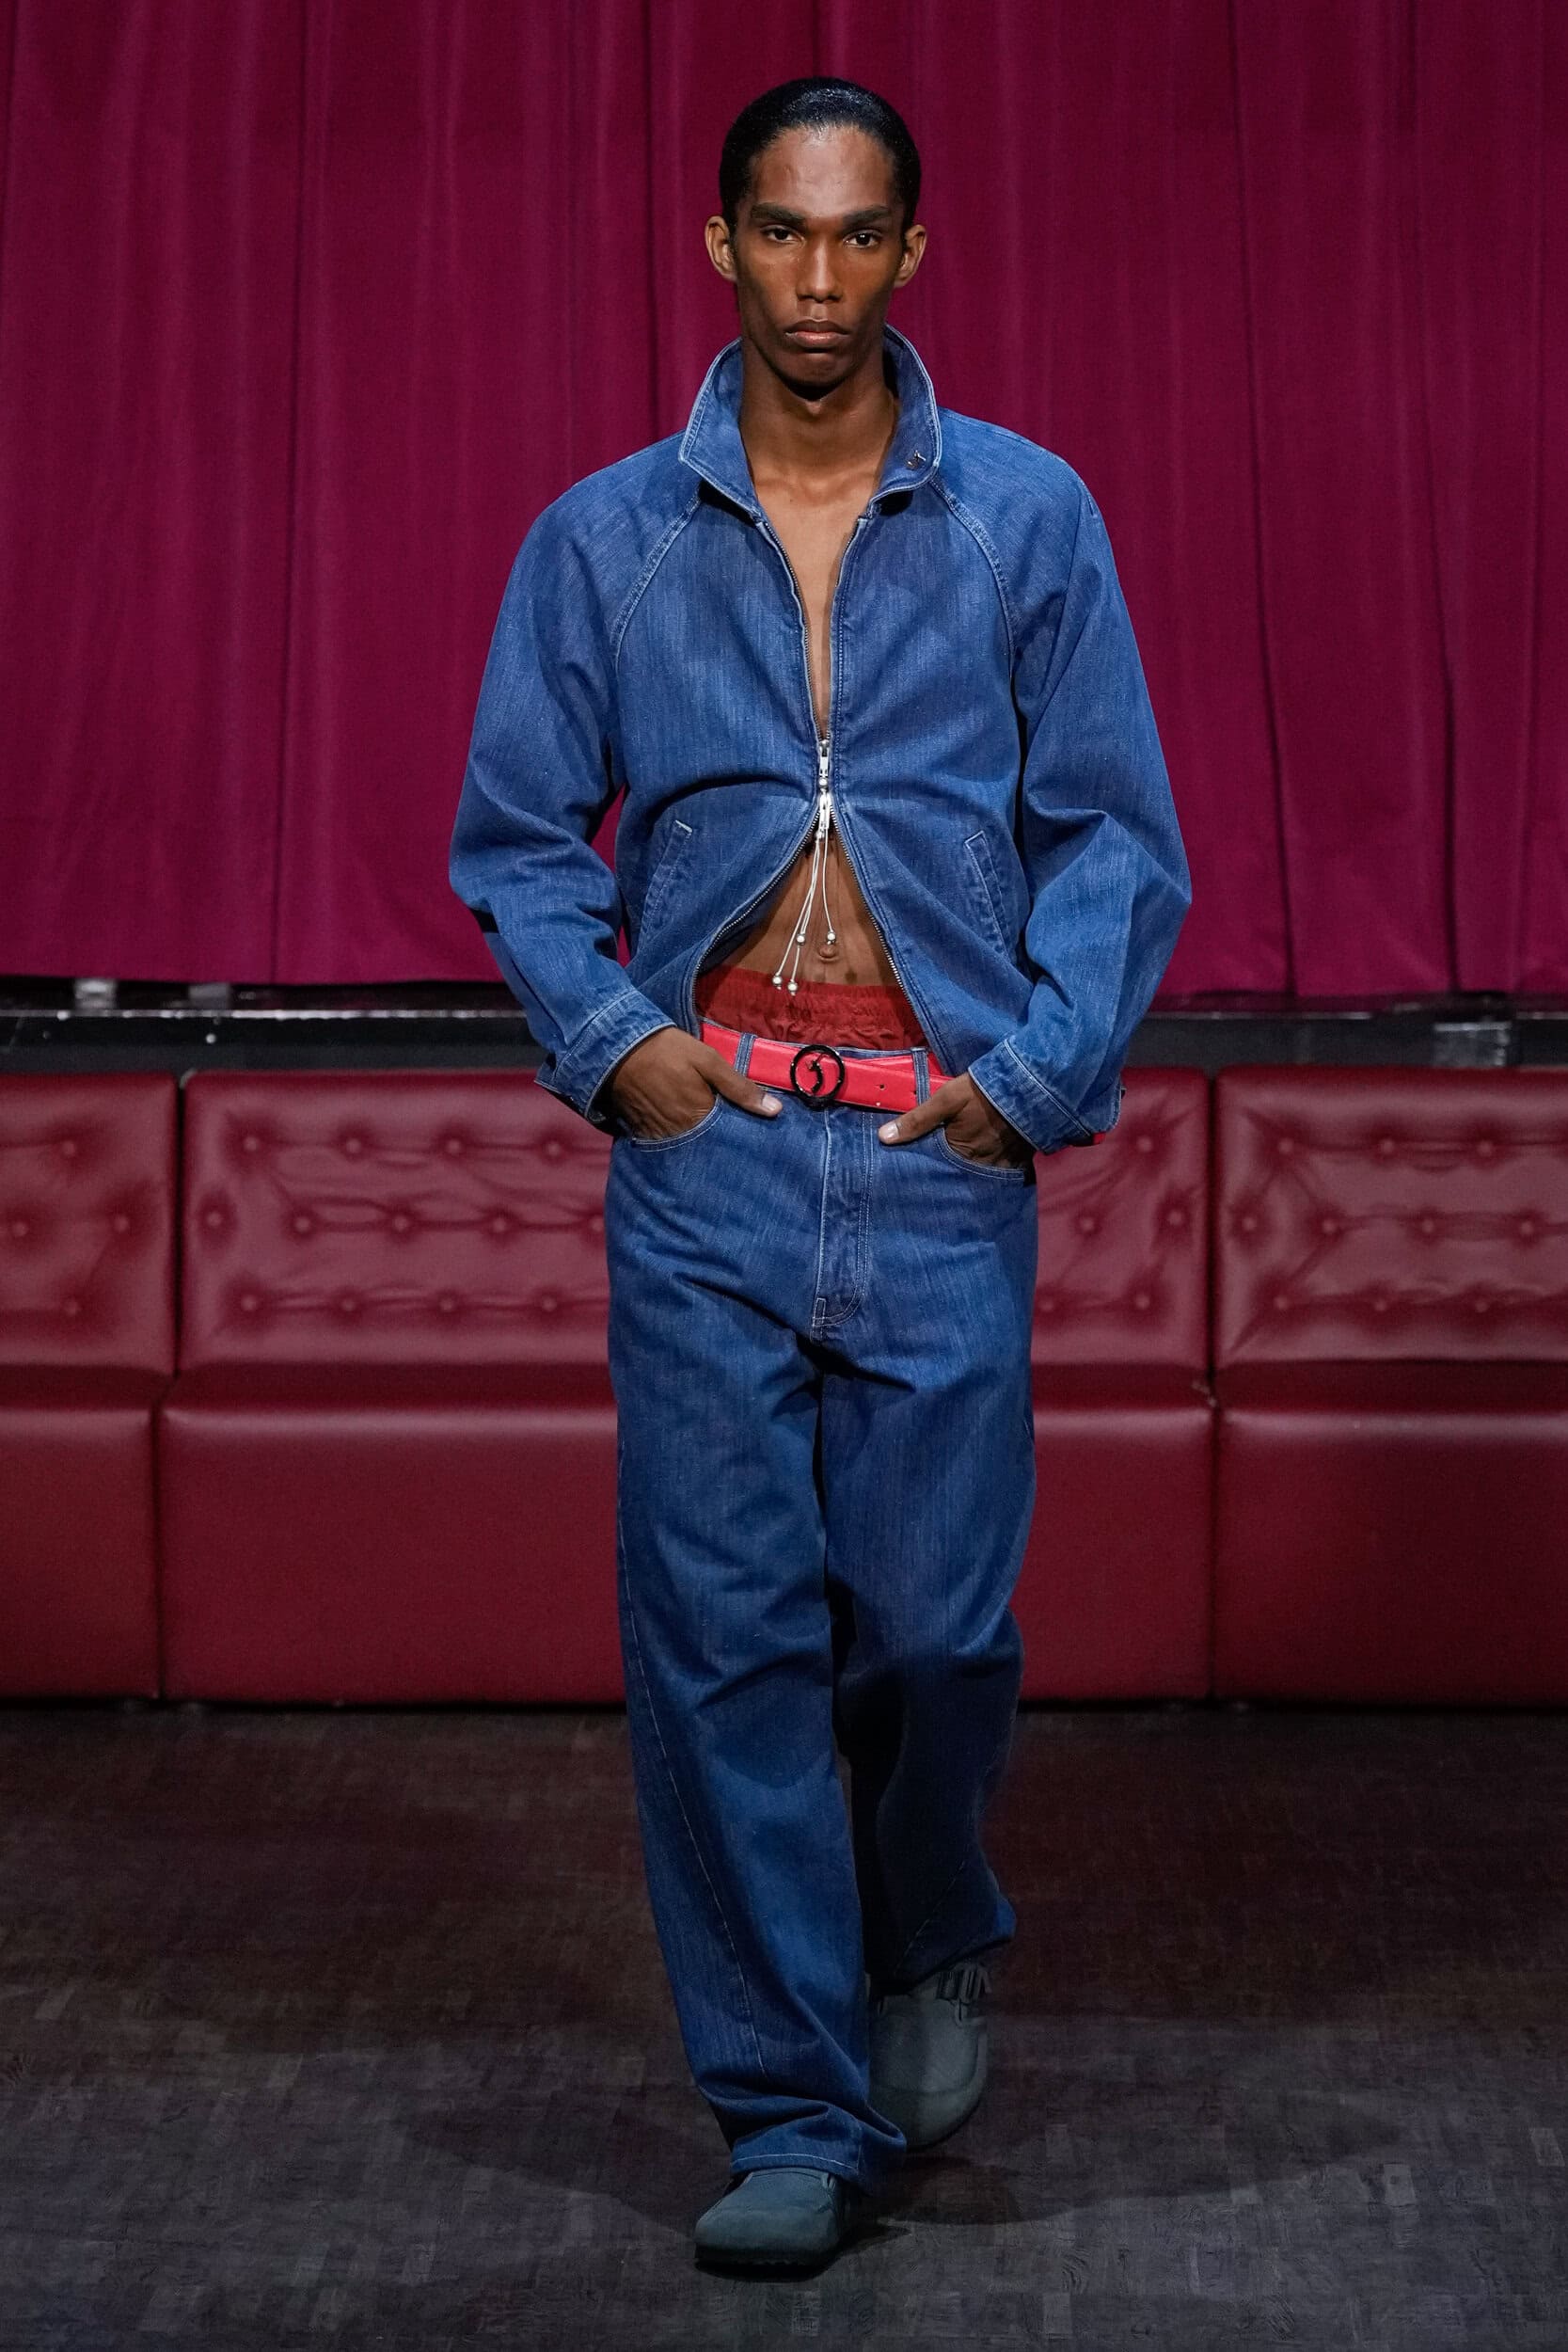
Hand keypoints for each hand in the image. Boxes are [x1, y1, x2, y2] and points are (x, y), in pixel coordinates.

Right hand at [608, 1026, 781, 1140]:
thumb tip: (775, 1111)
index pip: (729, 1137)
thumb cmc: (668, 1050)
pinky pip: (666, 1145)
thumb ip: (740, 1087)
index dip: (741, 1136)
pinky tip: (686, 1135)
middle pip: (708, 1147)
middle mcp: (680, 1134)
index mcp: (699, 1117)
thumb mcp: (708, 1061)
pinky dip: (678, 1142)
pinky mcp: (643, 1133)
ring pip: (688, 1149)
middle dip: (721, 1145)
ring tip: (714, 1142)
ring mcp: (660, 1136)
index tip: (756, 1137)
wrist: (616, 1047)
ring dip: (700, 1146)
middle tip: (736, 1142)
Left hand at [876, 1071, 1033, 1168]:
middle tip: (933, 1182)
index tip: (912, 1171)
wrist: (1030, 1086)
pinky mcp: (1016, 1162)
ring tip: (957, 1177)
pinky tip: (983, 1171)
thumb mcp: (946, 1099)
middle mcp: (978, 1166)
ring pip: (977, 1177)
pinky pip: (1000, 1175)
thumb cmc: (982, 1092)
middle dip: (947, 1177)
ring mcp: (999, 1166)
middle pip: (957, 1176)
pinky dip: (991, 1174)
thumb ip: (916, 1120)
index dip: (925, 1168)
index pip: (934, 1168)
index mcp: (958, 1152)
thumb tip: (883, 1138)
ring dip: (968, 1176)